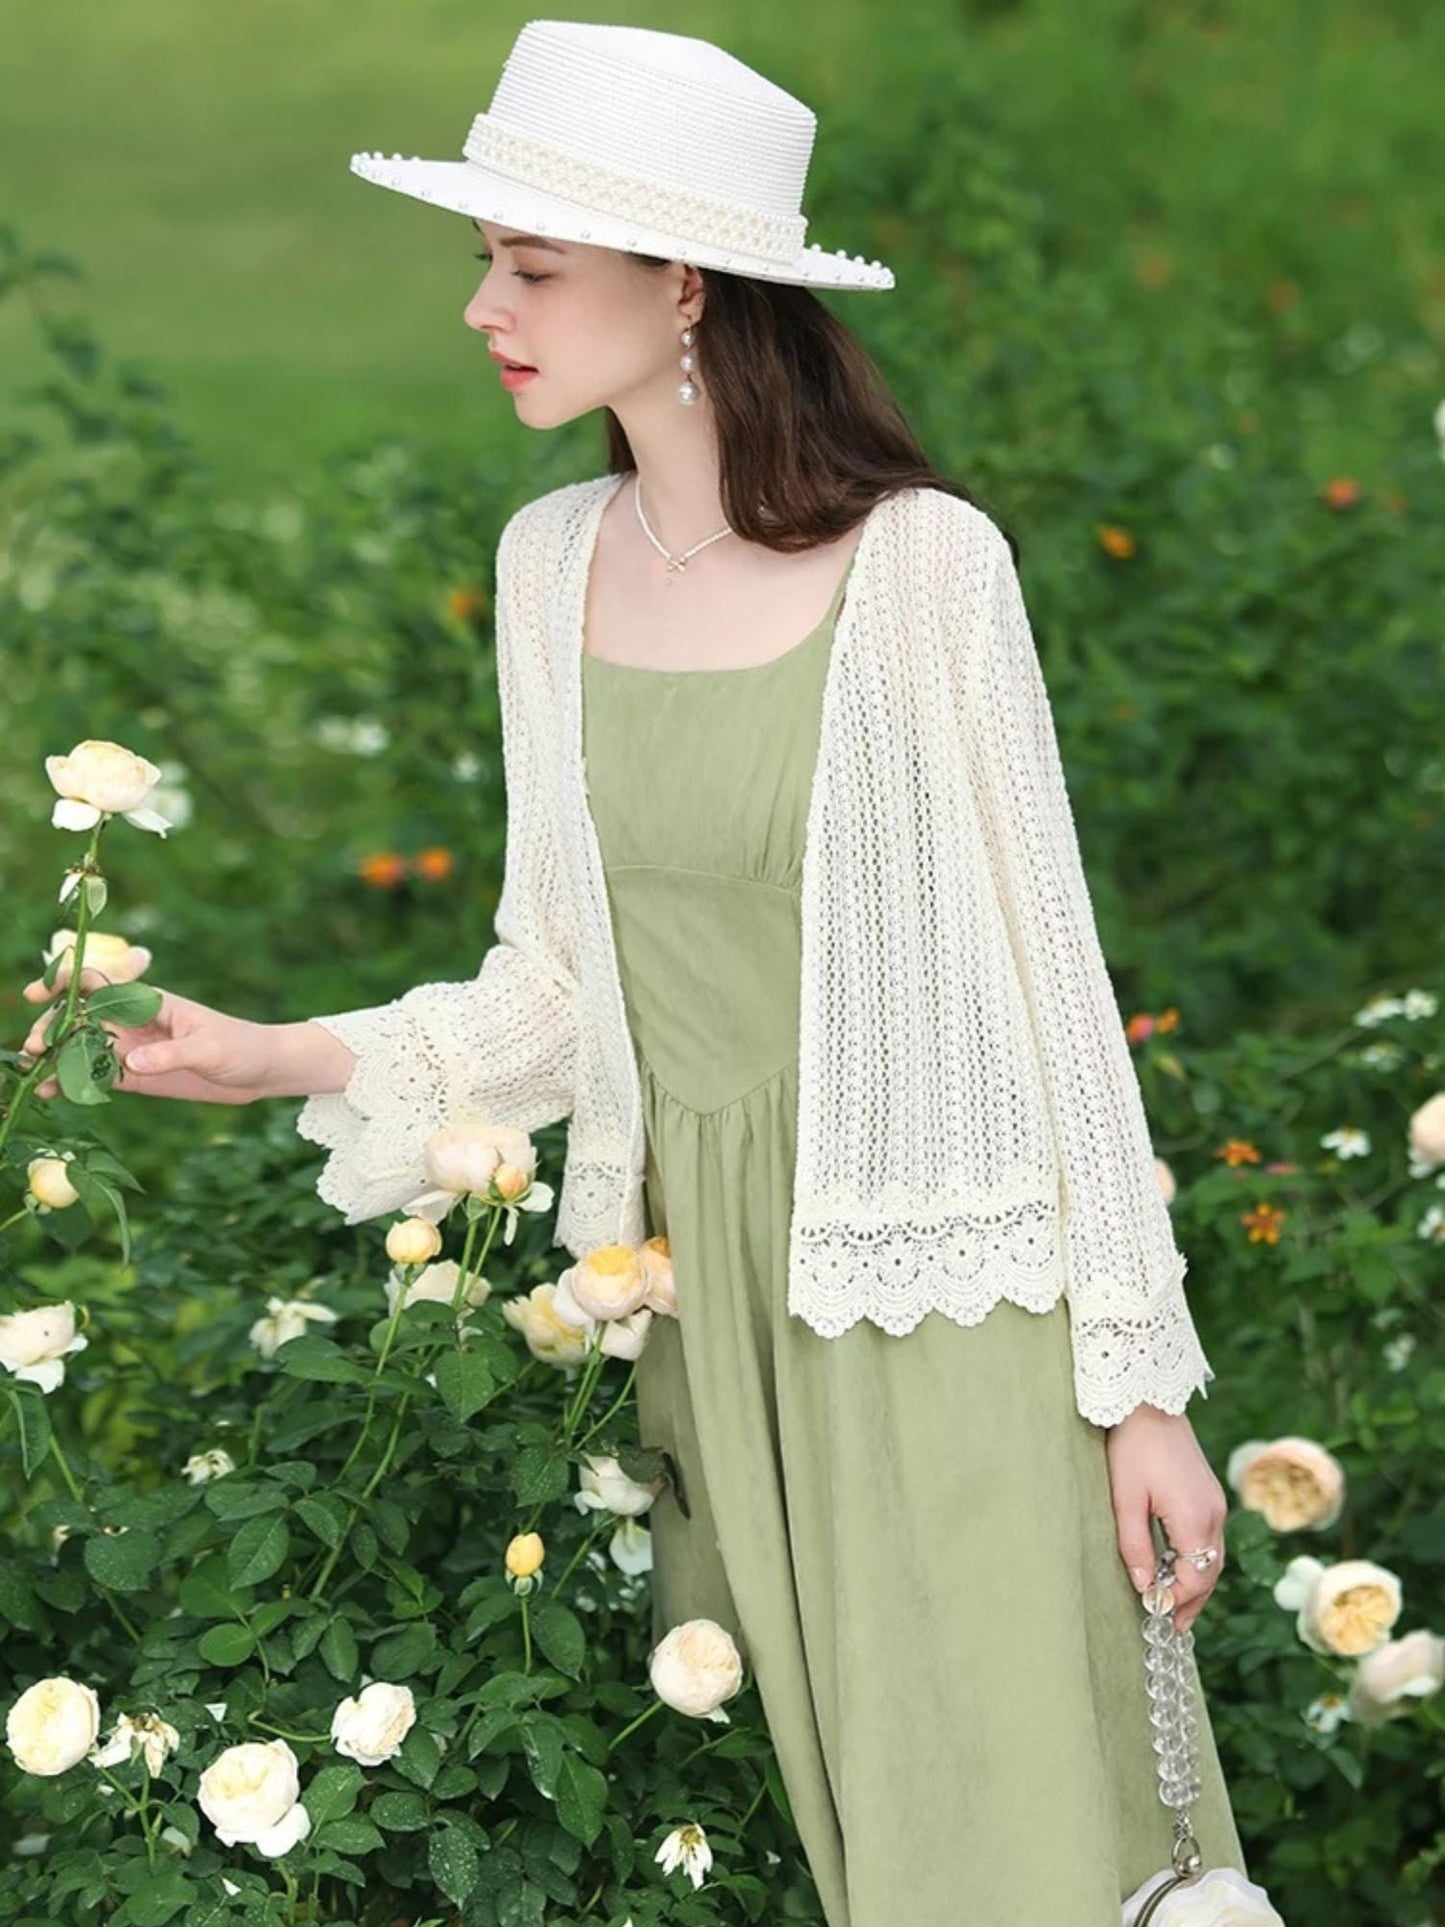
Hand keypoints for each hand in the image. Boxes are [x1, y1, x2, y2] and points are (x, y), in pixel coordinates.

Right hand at [19, 971, 275, 1106]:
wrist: (261, 1070)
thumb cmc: (241, 1047)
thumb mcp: (209, 1049)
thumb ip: (170, 1054)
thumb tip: (129, 1062)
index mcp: (149, 1003)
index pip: (99, 985)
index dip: (65, 984)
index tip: (38, 993)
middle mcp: (133, 1023)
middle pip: (80, 1018)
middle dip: (52, 1028)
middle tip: (35, 1047)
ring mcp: (132, 1050)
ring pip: (82, 1048)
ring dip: (55, 1056)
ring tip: (33, 1072)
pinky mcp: (136, 1076)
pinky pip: (96, 1076)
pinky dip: (72, 1082)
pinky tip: (50, 1091)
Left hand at [1105, 1404, 1227, 1634]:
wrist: (1149, 1403)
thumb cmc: (1132, 1448)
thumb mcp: (1125, 1499)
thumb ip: (1135, 1546)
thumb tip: (1144, 1587)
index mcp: (1195, 1518)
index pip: (1193, 1577)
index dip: (1175, 1599)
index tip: (1154, 1614)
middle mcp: (1214, 1514)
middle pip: (1210, 1572)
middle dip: (1192, 1600)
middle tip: (1173, 1627)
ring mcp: (1216, 1503)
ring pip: (1213, 1557)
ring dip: (1197, 1583)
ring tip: (1177, 1605)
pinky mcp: (1210, 1493)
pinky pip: (1210, 1538)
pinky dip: (1199, 1560)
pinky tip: (1181, 1567)